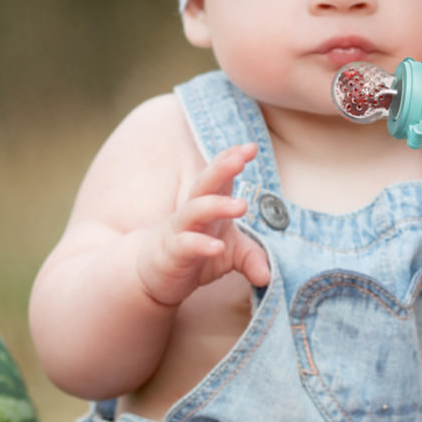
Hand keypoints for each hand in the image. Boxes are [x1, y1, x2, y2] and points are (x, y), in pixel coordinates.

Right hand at [135, 143, 270, 305]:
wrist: (152, 274)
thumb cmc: (193, 253)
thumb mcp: (228, 255)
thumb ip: (251, 257)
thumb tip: (268, 275)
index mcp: (208, 205)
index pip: (219, 177)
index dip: (231, 159)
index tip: (251, 147)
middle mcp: (193, 212)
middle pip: (205, 184)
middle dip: (221, 169)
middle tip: (240, 159)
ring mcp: (180, 231)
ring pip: (194, 211)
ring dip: (216, 205)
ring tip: (241, 205)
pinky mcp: (171, 254)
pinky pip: (185, 245)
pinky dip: (201, 244)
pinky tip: (217, 246)